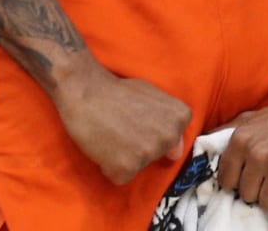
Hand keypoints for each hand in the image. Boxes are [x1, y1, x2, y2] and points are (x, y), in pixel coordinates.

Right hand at [52, 60, 191, 185]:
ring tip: (111, 135)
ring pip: (138, 167)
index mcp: (181, 117)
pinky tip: (104, 148)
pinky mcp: (127, 168)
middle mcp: (169, 136)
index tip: (138, 120)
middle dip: (140, 147)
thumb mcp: (154, 95)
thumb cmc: (118, 90)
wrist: (86, 91)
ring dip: (124, 157)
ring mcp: (149, 153)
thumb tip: (177, 154)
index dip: (151, 132)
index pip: (172, 141)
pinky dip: (110, 168)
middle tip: (122, 128)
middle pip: (156, 155)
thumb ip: (169, 121)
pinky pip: (120, 177)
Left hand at [215, 91, 267, 213]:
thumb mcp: (254, 117)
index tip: (252, 175)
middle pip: (247, 195)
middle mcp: (259, 155)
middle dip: (259, 189)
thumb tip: (203, 146)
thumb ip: (228, 131)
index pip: (227, 181)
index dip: (239, 181)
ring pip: (267, 203)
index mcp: (242, 140)